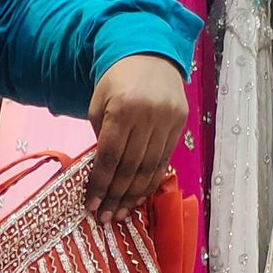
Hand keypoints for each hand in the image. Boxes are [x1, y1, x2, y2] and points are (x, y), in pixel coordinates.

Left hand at [85, 56, 188, 223]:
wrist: (148, 54)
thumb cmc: (115, 82)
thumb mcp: (99, 106)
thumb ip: (101, 140)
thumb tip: (103, 180)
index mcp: (123, 109)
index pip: (111, 157)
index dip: (100, 185)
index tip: (91, 206)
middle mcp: (148, 115)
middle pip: (131, 167)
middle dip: (116, 196)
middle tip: (105, 218)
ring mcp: (168, 120)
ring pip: (149, 168)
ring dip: (133, 196)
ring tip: (120, 214)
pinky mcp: (180, 123)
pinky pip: (163, 160)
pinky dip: (150, 182)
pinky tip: (138, 197)